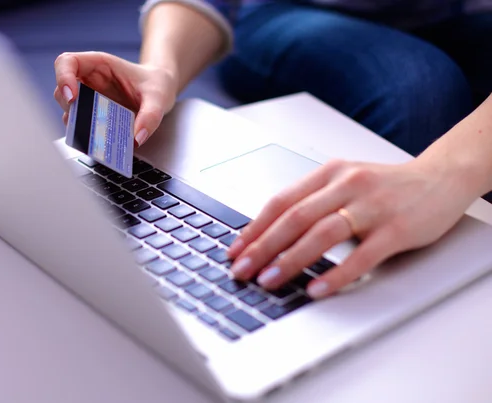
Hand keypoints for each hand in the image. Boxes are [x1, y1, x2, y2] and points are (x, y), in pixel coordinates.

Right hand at [54, 51, 177, 145]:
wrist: (161, 91)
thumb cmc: (156, 84)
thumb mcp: (159, 97)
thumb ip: (150, 116)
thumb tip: (137, 138)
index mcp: (99, 64)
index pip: (67, 62)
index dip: (63, 78)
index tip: (73, 97)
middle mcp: (89, 80)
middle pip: (62, 90)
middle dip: (70, 107)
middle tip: (84, 123)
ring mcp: (89, 98)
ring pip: (69, 110)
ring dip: (77, 123)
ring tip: (94, 136)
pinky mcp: (93, 115)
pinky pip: (81, 125)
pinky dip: (86, 134)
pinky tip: (100, 141)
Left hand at [227, 159, 477, 298]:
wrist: (439, 178)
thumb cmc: (384, 186)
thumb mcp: (343, 182)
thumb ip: (311, 202)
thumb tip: (269, 234)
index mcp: (329, 173)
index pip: (281, 201)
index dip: (254, 228)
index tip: (235, 251)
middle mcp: (347, 185)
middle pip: (295, 217)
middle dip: (263, 247)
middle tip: (242, 270)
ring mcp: (372, 206)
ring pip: (322, 233)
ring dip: (291, 260)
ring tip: (270, 281)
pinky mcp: (396, 229)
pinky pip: (362, 255)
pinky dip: (336, 274)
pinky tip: (318, 289)